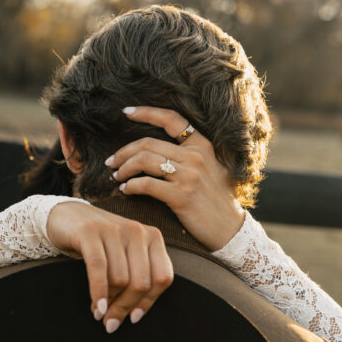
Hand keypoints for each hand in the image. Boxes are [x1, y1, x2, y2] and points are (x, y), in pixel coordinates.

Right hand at [46, 201, 173, 331]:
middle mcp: (137, 231)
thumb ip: (135, 278)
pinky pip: (99, 269)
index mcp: (153, 237)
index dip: (148, 303)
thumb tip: (134, 315)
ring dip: (109, 303)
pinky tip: (96, 307)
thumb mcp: (124, 256)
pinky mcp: (90, 232)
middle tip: (111, 323)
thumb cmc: (100, 243)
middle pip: (141, 282)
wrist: (67, 216)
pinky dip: (98, 292)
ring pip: (120, 279)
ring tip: (98, 313)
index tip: (133, 318)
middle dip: (125, 307)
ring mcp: (114, 229)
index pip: (162, 278)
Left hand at [106, 106, 244, 250]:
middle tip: (111, 162)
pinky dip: (130, 186)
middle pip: (148, 143)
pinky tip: (125, 190)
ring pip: (144, 160)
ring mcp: (189, 176)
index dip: (146, 112)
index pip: (171, 119)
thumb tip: (160, 151)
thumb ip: (190, 156)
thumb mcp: (212, 169)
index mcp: (202, 146)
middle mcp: (195, 157)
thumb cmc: (217, 201)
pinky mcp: (181, 196)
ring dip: (124, 168)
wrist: (231, 229)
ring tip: (116, 176)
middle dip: (123, 151)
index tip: (126, 112)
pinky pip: (146, 185)